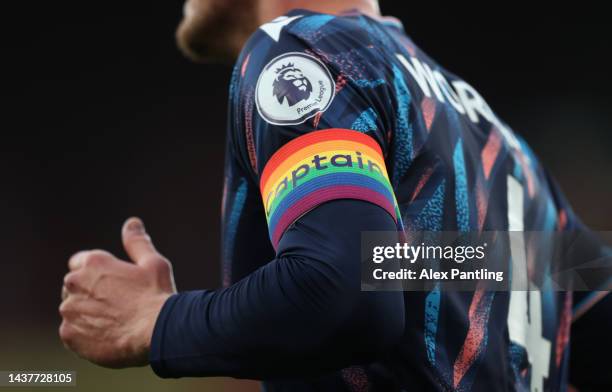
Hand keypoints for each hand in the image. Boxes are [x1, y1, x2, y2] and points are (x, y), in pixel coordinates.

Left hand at [59, 217, 176, 367]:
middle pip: (75, 287)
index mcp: (93, 263)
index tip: (109, 283)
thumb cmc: (156, 295)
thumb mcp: (153, 263)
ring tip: (113, 323)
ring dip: (87, 314)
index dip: (95, 273)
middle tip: (117, 305)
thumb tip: (132, 222)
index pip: (79, 262)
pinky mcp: (68, 334)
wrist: (155, 331)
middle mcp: (75, 283)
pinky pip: (72, 333)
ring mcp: (70, 310)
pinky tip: (107, 336)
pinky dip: (85, 335)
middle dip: (90, 293)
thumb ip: (136, 242)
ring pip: (73, 310)